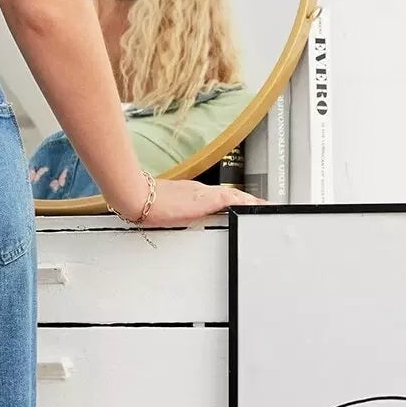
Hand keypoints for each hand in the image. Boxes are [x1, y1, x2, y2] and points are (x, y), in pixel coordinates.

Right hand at [121, 176, 274, 229]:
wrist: (137, 196)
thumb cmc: (142, 203)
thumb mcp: (157, 208)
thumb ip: (166, 210)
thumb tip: (160, 215)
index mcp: (190, 194)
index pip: (216, 197)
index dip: (231, 200)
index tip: (242, 203)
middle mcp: (200, 191)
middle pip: (230, 197)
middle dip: (247, 202)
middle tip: (263, 206)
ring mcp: (205, 194)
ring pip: (236, 197)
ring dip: (252, 203)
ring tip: (268, 207)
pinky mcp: (209, 198)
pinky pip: (236, 200)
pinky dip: (250, 203)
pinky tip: (261, 207)